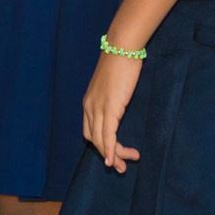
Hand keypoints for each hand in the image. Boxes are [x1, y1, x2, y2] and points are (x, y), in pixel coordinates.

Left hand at [81, 49, 143, 171]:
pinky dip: (112, 150)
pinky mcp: (109, 108)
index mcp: (89, 102)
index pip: (90, 131)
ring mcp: (98, 108)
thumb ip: (113, 96)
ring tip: (126, 165)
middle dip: (108, 155)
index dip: (101, 146)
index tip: (113, 155)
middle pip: (94, 140)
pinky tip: (116, 160)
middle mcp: (89, 107)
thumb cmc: (120, 62)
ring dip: (114, 156)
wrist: (122, 48)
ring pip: (102, 141)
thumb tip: (119, 102)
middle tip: (121, 167)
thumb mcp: (113, 84)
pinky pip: (109, 135)